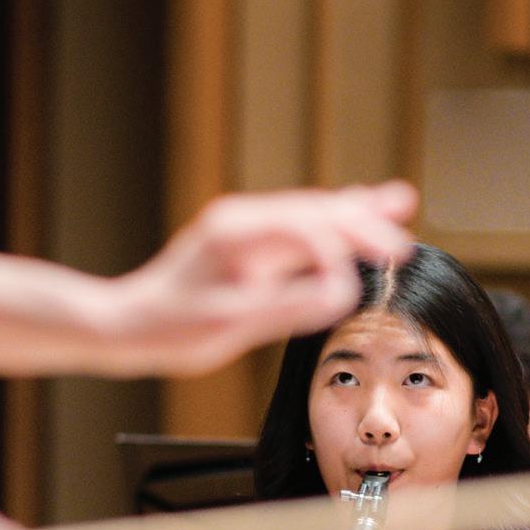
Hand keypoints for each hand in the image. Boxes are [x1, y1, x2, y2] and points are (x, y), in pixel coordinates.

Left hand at [100, 181, 418, 375]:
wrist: (127, 326)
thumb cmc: (169, 329)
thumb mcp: (228, 324)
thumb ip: (286, 306)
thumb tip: (341, 295)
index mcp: (235, 234)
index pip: (302, 229)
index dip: (336, 253)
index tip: (354, 287)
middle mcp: (244, 223)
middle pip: (315, 212)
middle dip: (361, 224)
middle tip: (402, 246)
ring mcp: (249, 232)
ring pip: (314, 213)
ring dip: (356, 212)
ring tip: (402, 201)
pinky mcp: (252, 246)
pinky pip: (304, 229)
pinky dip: (336, 224)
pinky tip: (363, 212)